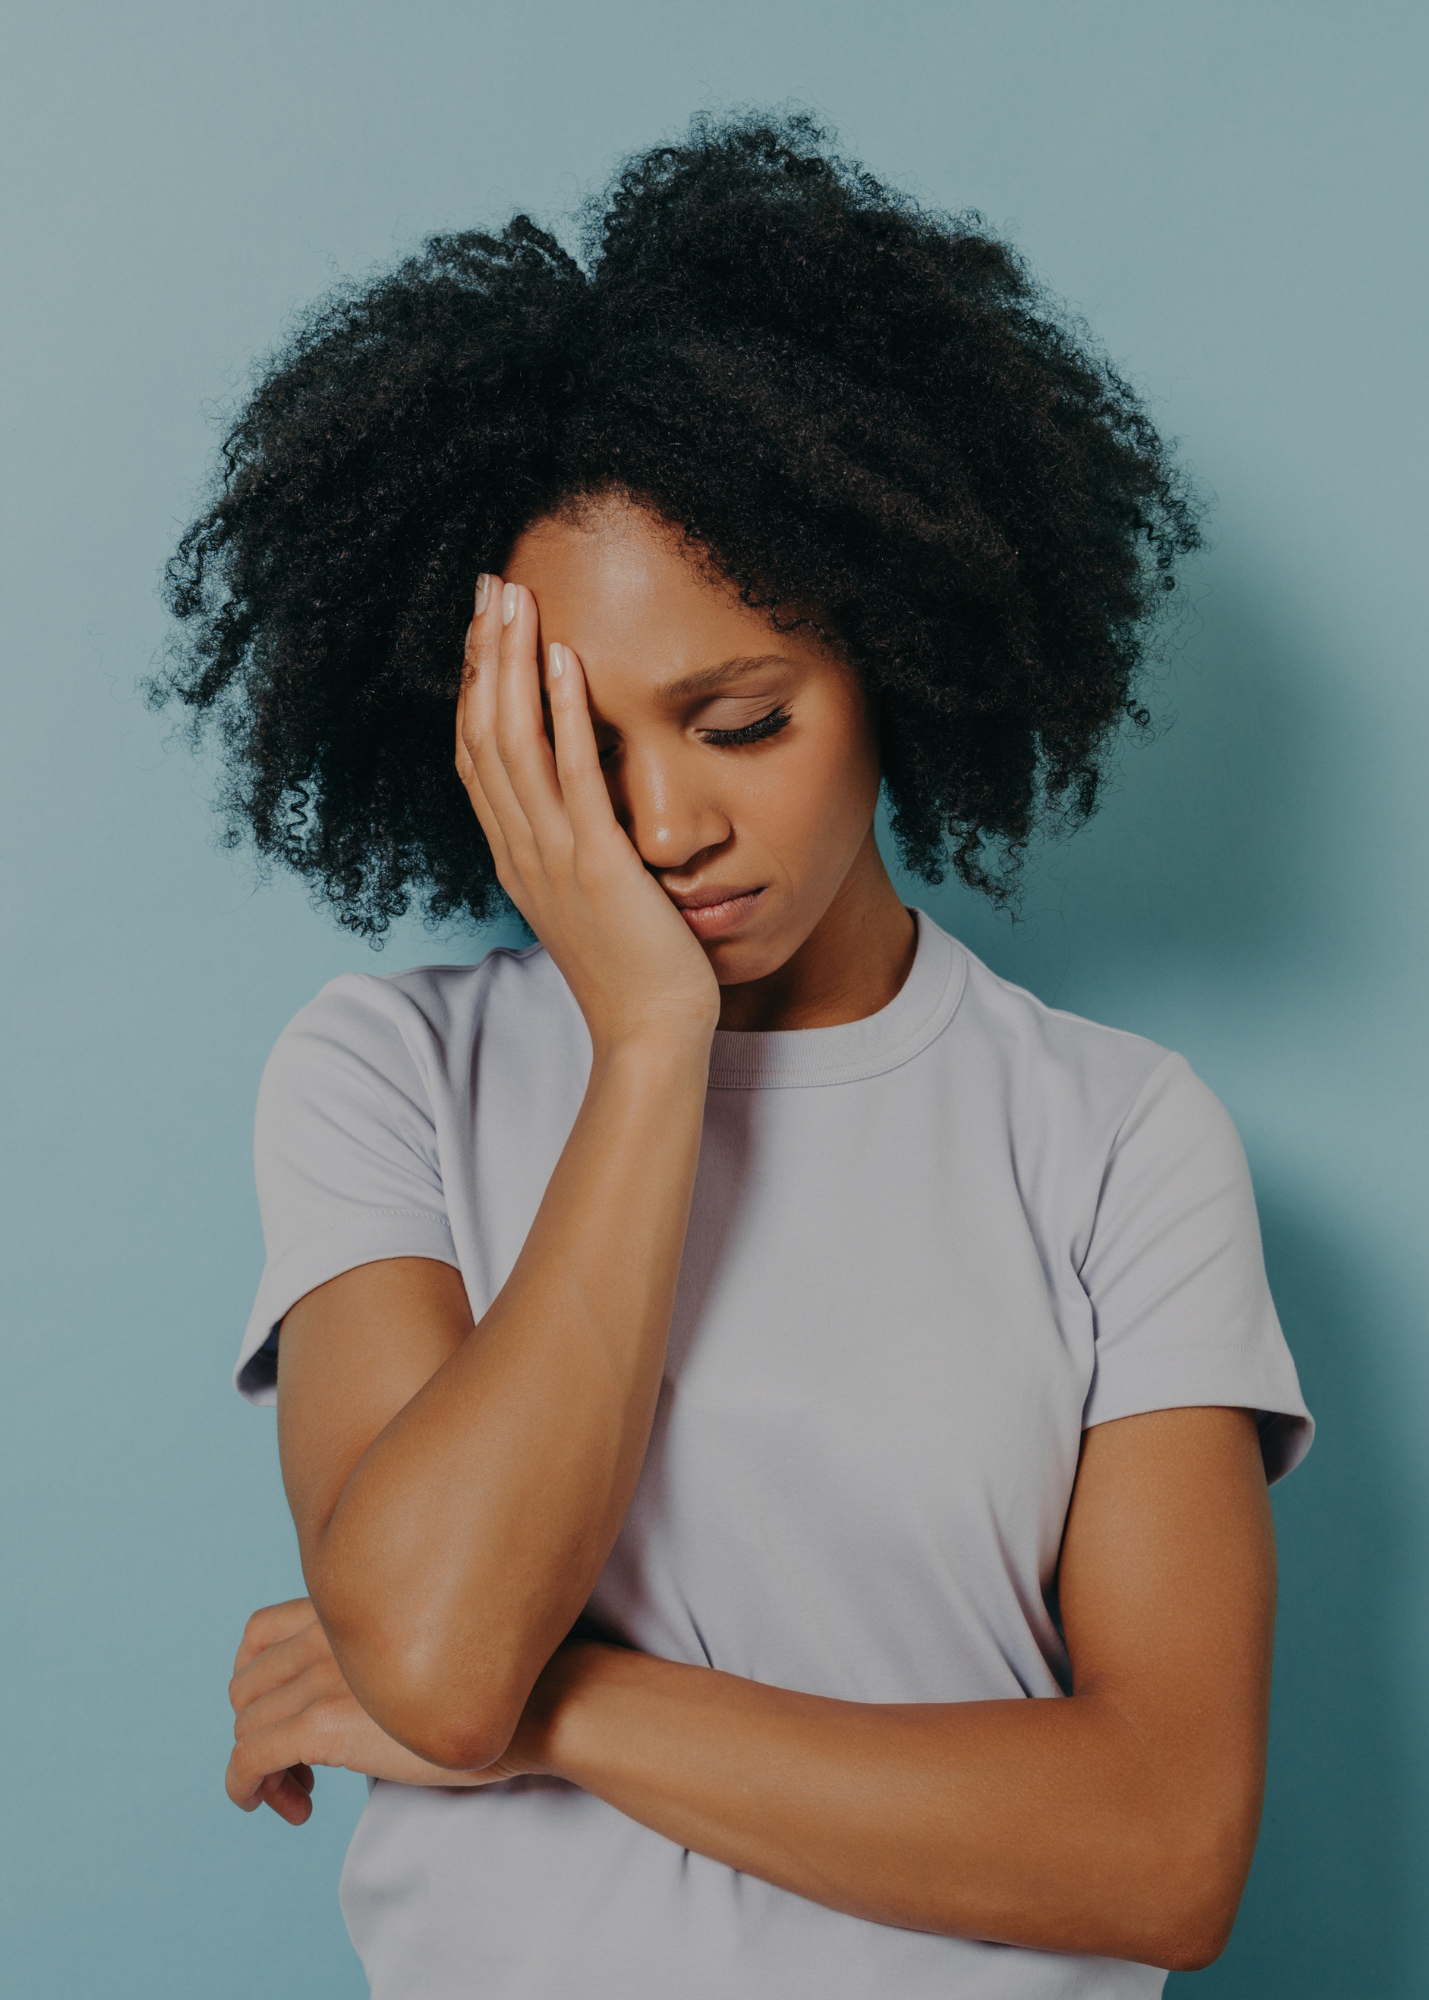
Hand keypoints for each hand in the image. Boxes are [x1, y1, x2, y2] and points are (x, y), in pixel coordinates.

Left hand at [227, 1599, 546, 1823]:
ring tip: (302, 1795)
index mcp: (350, 1609)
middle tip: (300, 1772)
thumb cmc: (500, 1686)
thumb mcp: (428, 1655)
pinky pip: (247, 1760)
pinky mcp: (323, 1723)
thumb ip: (382, 1663)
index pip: (259, 1632)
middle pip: (246, 1686)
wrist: (538, 1704)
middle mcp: (328, 1633)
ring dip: (260, 1767)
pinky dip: (245, 1788)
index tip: (286, 1718)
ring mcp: (323, 1675)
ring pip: (245, 1726)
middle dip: (258, 1731)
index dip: (257, 1682)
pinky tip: (288, 1808)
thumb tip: (361, 1708)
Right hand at [455, 575, 719, 1054]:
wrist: (650, 1034)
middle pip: (480, 733)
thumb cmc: (634, 972)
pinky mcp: (596, 863)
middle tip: (487, 586)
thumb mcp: (591, 899)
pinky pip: (572, 776)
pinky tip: (565, 659)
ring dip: (509, 664)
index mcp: (517, 855)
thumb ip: (577, 849)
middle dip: (481, 655)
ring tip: (514, 598)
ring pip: (511, 742)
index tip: (481, 630)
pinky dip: (562, 714)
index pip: (477, 755)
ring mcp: (552, 856)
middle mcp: (521, 849)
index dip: (473, 686)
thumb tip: (587, 811)